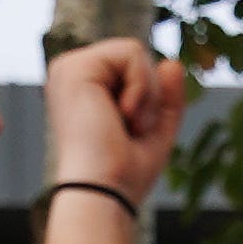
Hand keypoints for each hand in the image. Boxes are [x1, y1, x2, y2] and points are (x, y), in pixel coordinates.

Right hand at [43, 39, 189, 206]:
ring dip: (147, 94)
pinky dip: (142, 87)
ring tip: (127, 124)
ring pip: (135, 51)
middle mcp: (71, 74)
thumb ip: (166, 97)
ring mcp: (69, 68)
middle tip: (131, 130)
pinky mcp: (76, 66)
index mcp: (82, 89)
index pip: (133, 68)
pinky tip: (123, 114)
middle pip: (136, 56)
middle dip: (150, 94)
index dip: (149, 98)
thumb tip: (172, 62)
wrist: (104, 192)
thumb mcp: (156, 131)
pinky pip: (132, 52)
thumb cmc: (125, 173)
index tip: (131, 133)